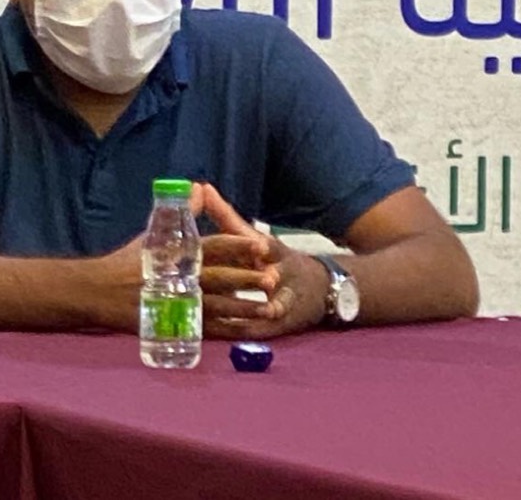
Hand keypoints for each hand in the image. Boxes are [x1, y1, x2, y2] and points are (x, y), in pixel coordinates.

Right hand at [88, 184, 277, 332]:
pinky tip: (244, 330)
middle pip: (219, 278)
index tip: (259, 246)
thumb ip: (182, 213)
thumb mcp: (154, 232)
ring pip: (217, 307)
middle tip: (272, 279)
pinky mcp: (174, 324)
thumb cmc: (128, 260)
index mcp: (176, 254)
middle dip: (246, 279)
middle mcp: (180, 279)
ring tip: (267, 308)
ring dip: (243, 307)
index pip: (211, 247)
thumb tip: (198, 187)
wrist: (99, 291)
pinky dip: (226, 330)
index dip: (236, 246)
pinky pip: (205, 329)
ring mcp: (178, 304)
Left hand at [199, 184, 329, 338]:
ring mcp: (283, 302)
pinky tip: (222, 332)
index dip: (263, 247)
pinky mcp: (277, 326)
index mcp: (275, 252)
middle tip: (253, 282)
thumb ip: (226, 216)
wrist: (320, 290)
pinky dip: (242, 330)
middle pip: (271, 277)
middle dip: (260, 280)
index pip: (270, 246)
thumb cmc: (277, 260)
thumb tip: (200, 187)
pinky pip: (258, 330)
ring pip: (269, 307)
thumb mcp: (256, 237)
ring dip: (251, 310)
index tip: (258, 247)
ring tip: (227, 313)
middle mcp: (281, 277)